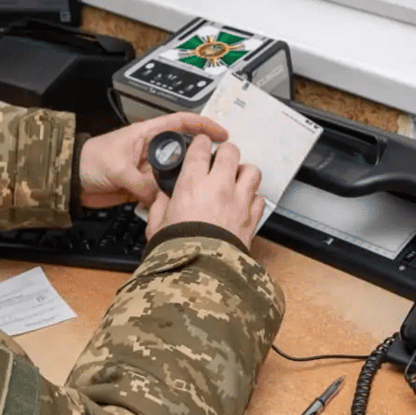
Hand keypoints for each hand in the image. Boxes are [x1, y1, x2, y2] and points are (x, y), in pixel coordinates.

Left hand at [78, 113, 228, 209]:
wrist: (70, 182)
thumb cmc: (88, 161)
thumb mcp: (117, 168)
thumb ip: (140, 182)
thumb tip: (159, 196)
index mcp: (146, 134)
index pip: (180, 123)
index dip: (203, 125)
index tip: (222, 133)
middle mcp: (150, 151)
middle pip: (183, 151)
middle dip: (200, 158)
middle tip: (218, 168)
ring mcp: (146, 170)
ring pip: (174, 175)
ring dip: (184, 183)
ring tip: (201, 190)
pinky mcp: (141, 187)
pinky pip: (160, 193)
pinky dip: (167, 200)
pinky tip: (175, 205)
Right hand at [145, 135, 265, 247]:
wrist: (200, 271)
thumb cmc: (177, 250)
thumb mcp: (156, 226)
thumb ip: (158, 207)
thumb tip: (161, 199)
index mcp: (192, 184)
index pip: (200, 149)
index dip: (200, 143)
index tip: (200, 144)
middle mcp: (218, 187)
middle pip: (230, 152)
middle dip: (225, 152)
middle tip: (221, 159)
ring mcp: (239, 201)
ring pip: (252, 171)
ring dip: (244, 172)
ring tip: (237, 178)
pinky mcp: (251, 218)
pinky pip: (259, 198)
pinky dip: (253, 198)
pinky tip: (244, 203)